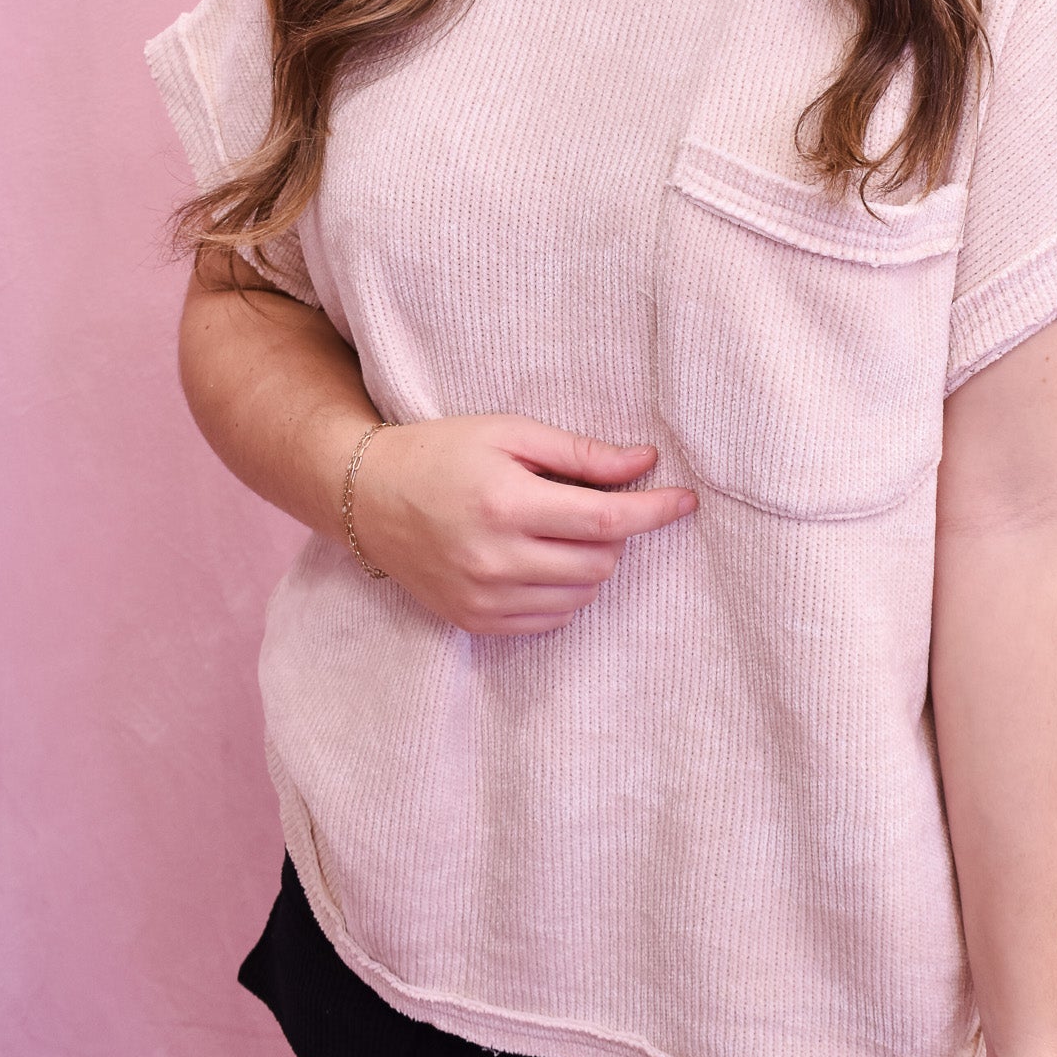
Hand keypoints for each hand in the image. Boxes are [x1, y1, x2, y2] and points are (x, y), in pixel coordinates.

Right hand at [344, 413, 696, 634]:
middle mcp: (495, 559)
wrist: (369, 497)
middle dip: (613, 532)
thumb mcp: (511, 433)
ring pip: (581, 595)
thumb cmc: (444, 453)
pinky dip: (563, 591)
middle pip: (601, 562)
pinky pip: (551, 619)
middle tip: (586, 503)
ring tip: (556, 529)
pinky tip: (540, 560)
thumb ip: (580, 453)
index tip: (687, 500)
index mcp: (506, 503)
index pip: (606, 519)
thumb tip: (645, 463)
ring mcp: (484, 598)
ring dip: (589, 563)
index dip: (655, 511)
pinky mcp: (476, 623)